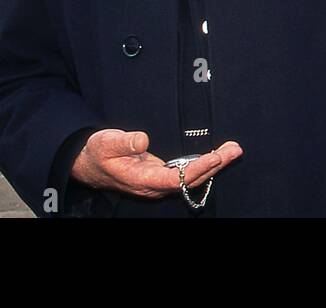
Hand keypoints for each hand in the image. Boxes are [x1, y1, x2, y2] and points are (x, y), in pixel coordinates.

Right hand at [70, 129, 242, 197]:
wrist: (91, 164)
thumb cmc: (98, 153)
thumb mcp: (105, 142)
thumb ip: (124, 141)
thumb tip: (143, 139)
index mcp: (142, 180)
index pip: (175, 179)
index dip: (196, 170)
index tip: (215, 157)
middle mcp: (154, 185)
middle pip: (190, 180)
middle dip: (215, 165)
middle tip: (235, 150)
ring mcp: (159, 181)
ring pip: (191, 177)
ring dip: (213, 164)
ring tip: (233, 149)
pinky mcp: (162, 175)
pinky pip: (187, 173)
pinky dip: (204, 164)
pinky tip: (217, 155)